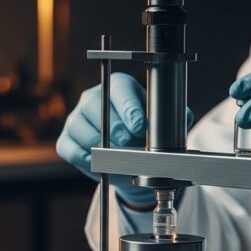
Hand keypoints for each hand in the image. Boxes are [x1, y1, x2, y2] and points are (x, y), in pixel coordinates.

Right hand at [56, 73, 193, 206]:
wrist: (129, 161)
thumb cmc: (146, 136)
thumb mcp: (163, 125)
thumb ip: (174, 118)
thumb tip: (184, 117)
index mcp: (118, 86)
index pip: (120, 90)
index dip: (129, 108)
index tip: (139, 126)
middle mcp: (93, 97)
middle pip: (98, 109)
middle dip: (117, 131)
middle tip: (131, 146)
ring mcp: (76, 118)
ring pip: (83, 130)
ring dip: (102, 148)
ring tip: (119, 157)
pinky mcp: (66, 140)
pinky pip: (71, 149)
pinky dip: (86, 159)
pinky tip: (101, 163)